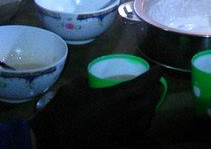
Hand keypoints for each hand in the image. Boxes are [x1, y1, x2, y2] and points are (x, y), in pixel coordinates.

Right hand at [30, 68, 161, 147]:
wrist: (53, 140)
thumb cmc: (61, 111)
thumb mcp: (72, 87)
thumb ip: (86, 79)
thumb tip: (91, 77)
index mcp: (115, 98)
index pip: (143, 84)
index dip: (153, 75)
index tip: (158, 69)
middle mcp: (124, 115)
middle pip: (148, 101)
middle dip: (155, 90)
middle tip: (154, 82)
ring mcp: (122, 131)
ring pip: (146, 118)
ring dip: (152, 106)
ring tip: (151, 99)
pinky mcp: (117, 143)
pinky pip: (139, 134)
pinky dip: (146, 124)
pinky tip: (144, 119)